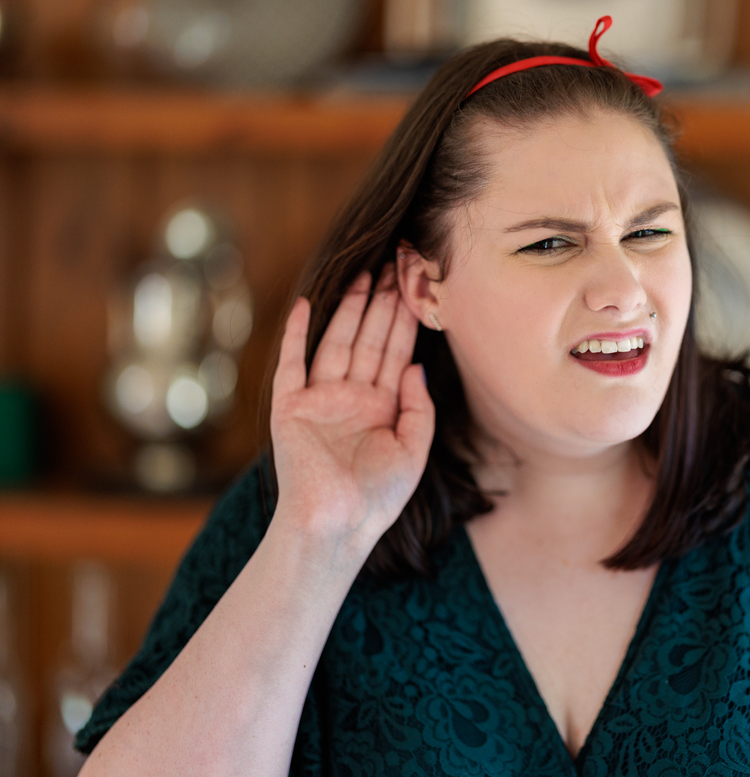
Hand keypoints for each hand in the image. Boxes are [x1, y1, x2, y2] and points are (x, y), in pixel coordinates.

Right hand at [269, 266, 432, 554]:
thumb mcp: (414, 451)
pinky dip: (296, 334)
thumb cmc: (378, 498)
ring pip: (338, 343)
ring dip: (349, 309)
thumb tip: (416, 366)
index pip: (397, 354)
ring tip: (364, 272)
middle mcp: (351, 398)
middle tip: (394, 263)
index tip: (417, 287)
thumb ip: (419, 407)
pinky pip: (293, 363)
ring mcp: (320, 400)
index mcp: (382, 409)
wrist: (336, 526)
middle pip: (370, 339)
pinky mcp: (290, 407)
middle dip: (383, 303)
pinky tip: (304, 305)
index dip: (406, 320)